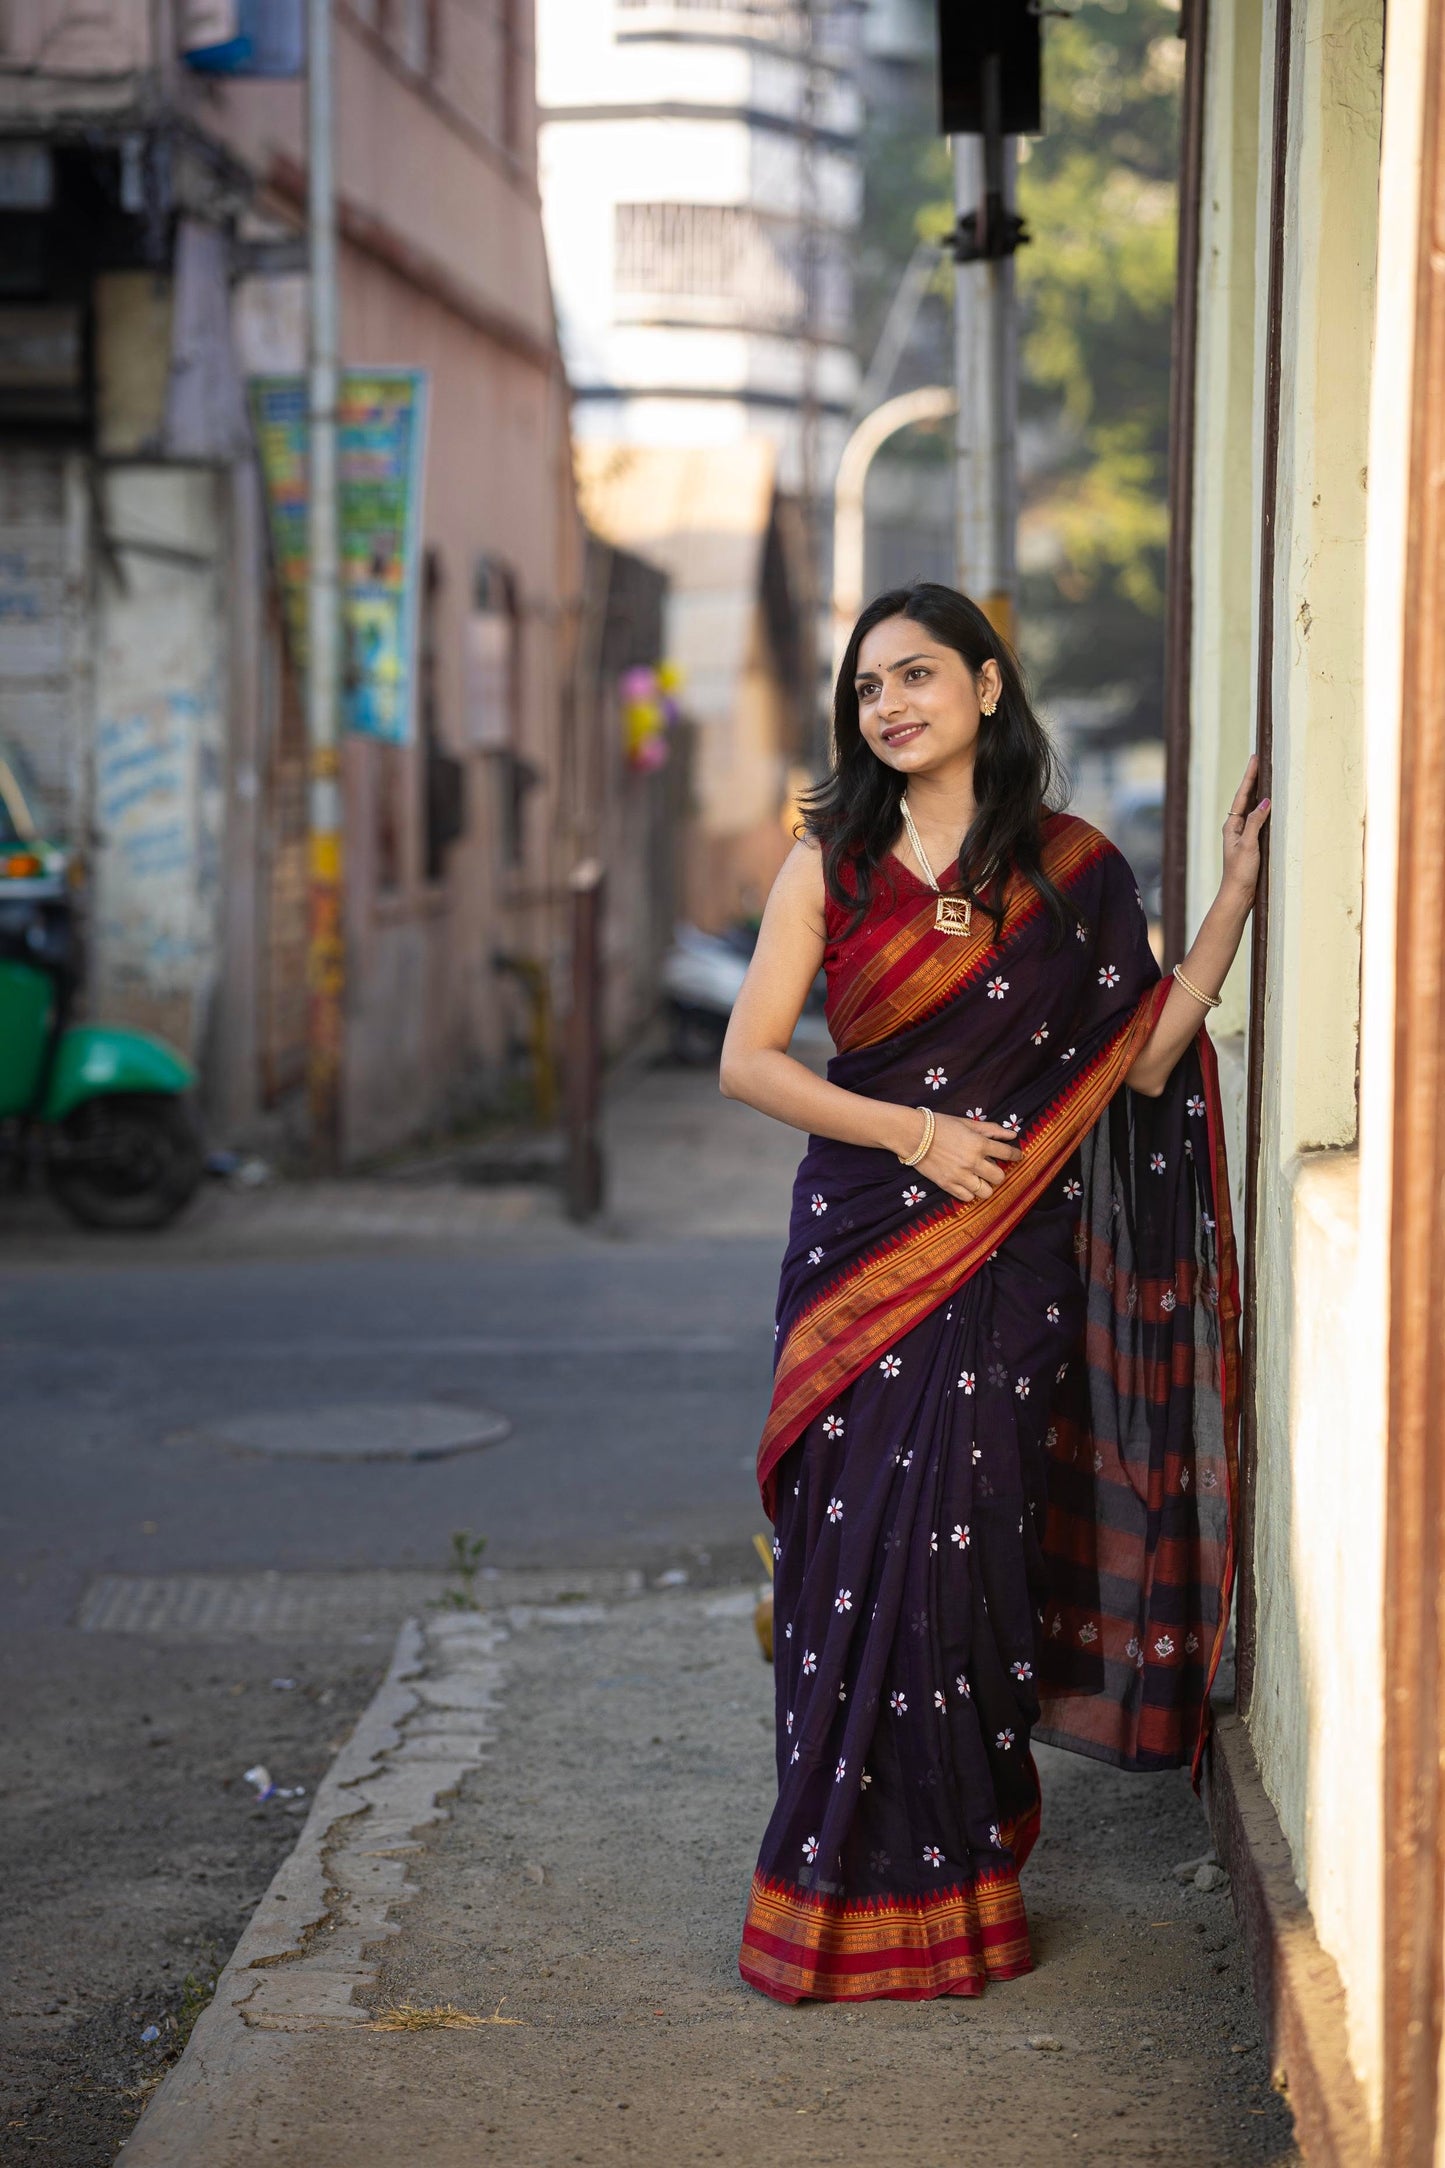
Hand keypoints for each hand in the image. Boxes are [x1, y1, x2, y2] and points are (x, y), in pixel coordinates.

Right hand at [918, 1114, 1021, 1202]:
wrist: (912, 1134)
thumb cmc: (940, 1125)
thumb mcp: (967, 1123)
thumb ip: (991, 1129)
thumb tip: (1012, 1134)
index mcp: (979, 1143)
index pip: (1007, 1153)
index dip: (1016, 1155)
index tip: (1017, 1156)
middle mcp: (973, 1162)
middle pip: (999, 1177)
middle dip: (999, 1173)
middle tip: (992, 1169)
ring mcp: (960, 1176)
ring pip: (986, 1192)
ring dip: (985, 1185)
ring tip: (979, 1179)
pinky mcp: (948, 1185)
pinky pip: (968, 1198)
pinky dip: (970, 1192)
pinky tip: (966, 1184)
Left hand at [1220, 754, 1271, 909]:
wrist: (1239, 894)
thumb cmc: (1240, 872)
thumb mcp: (1248, 845)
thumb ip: (1255, 822)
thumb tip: (1265, 801)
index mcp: (1232, 825)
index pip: (1242, 795)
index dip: (1250, 776)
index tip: (1255, 758)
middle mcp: (1236, 827)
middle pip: (1246, 797)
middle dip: (1254, 779)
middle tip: (1260, 760)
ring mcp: (1244, 834)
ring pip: (1252, 807)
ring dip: (1259, 791)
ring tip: (1265, 774)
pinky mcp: (1251, 842)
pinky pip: (1258, 819)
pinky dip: (1264, 807)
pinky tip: (1270, 803)